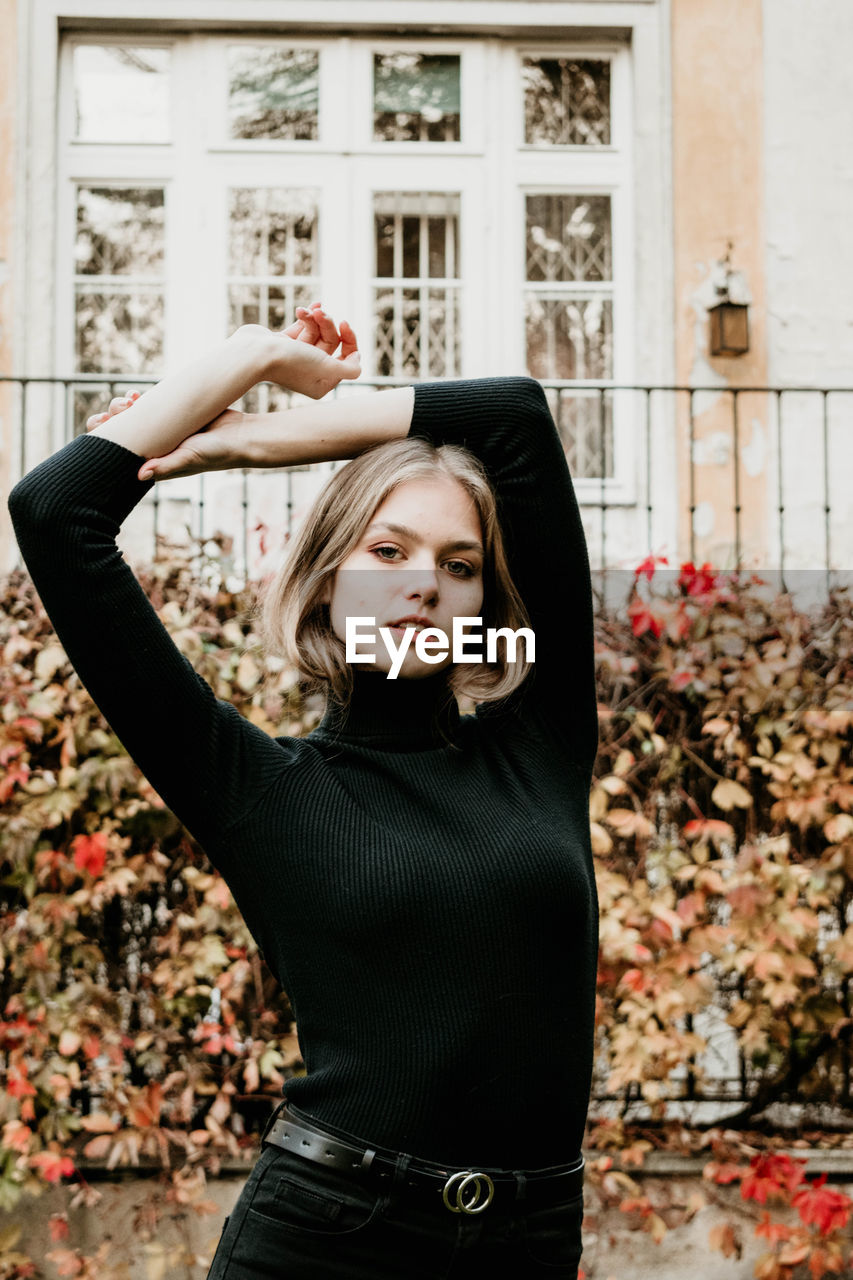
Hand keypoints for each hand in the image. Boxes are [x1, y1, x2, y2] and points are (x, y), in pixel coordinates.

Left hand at [86, 394, 248, 480]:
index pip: (122, 454)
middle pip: (124, 433)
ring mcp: (164, 431)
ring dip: (124, 407)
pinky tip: (136, 395)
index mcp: (155, 462)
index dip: (105, 439)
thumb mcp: (190, 459)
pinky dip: (140, 400)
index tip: (102, 423)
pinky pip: (150, 406)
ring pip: (134, 418)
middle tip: (121, 407)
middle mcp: (157, 448)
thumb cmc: (217, 454)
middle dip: (114, 418)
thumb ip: (166, 467)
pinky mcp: (173, 415)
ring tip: (129, 399)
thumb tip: (139, 475)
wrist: (242, 436)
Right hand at [263, 302, 360, 397]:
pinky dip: (307, 315)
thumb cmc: (290, 362)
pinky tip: (312, 304)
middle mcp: (310, 372)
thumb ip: (350, 369)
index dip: (350, 341)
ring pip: (317, 331)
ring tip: (305, 310)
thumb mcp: (327, 368)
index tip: (345, 327)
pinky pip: (303, 327)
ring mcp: (296, 358)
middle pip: (331, 342)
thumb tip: (357, 360)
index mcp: (321, 383)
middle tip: (321, 313)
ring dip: (315, 317)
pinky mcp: (283, 344)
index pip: (346, 360)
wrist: (253, 353)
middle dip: (328, 324)